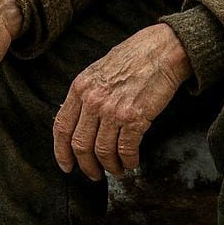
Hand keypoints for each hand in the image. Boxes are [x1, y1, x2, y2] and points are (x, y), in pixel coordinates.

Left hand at [53, 23, 190, 179]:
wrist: (162, 50)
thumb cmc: (134, 57)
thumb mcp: (99, 71)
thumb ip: (87, 94)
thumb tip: (78, 121)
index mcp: (80, 87)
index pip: (61, 127)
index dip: (61, 151)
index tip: (66, 165)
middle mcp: (93, 100)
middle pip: (80, 145)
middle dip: (86, 166)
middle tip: (94, 174)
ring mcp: (113, 110)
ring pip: (103, 151)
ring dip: (110, 166)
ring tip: (117, 169)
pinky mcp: (135, 118)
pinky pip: (126, 149)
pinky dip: (128, 161)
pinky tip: (132, 162)